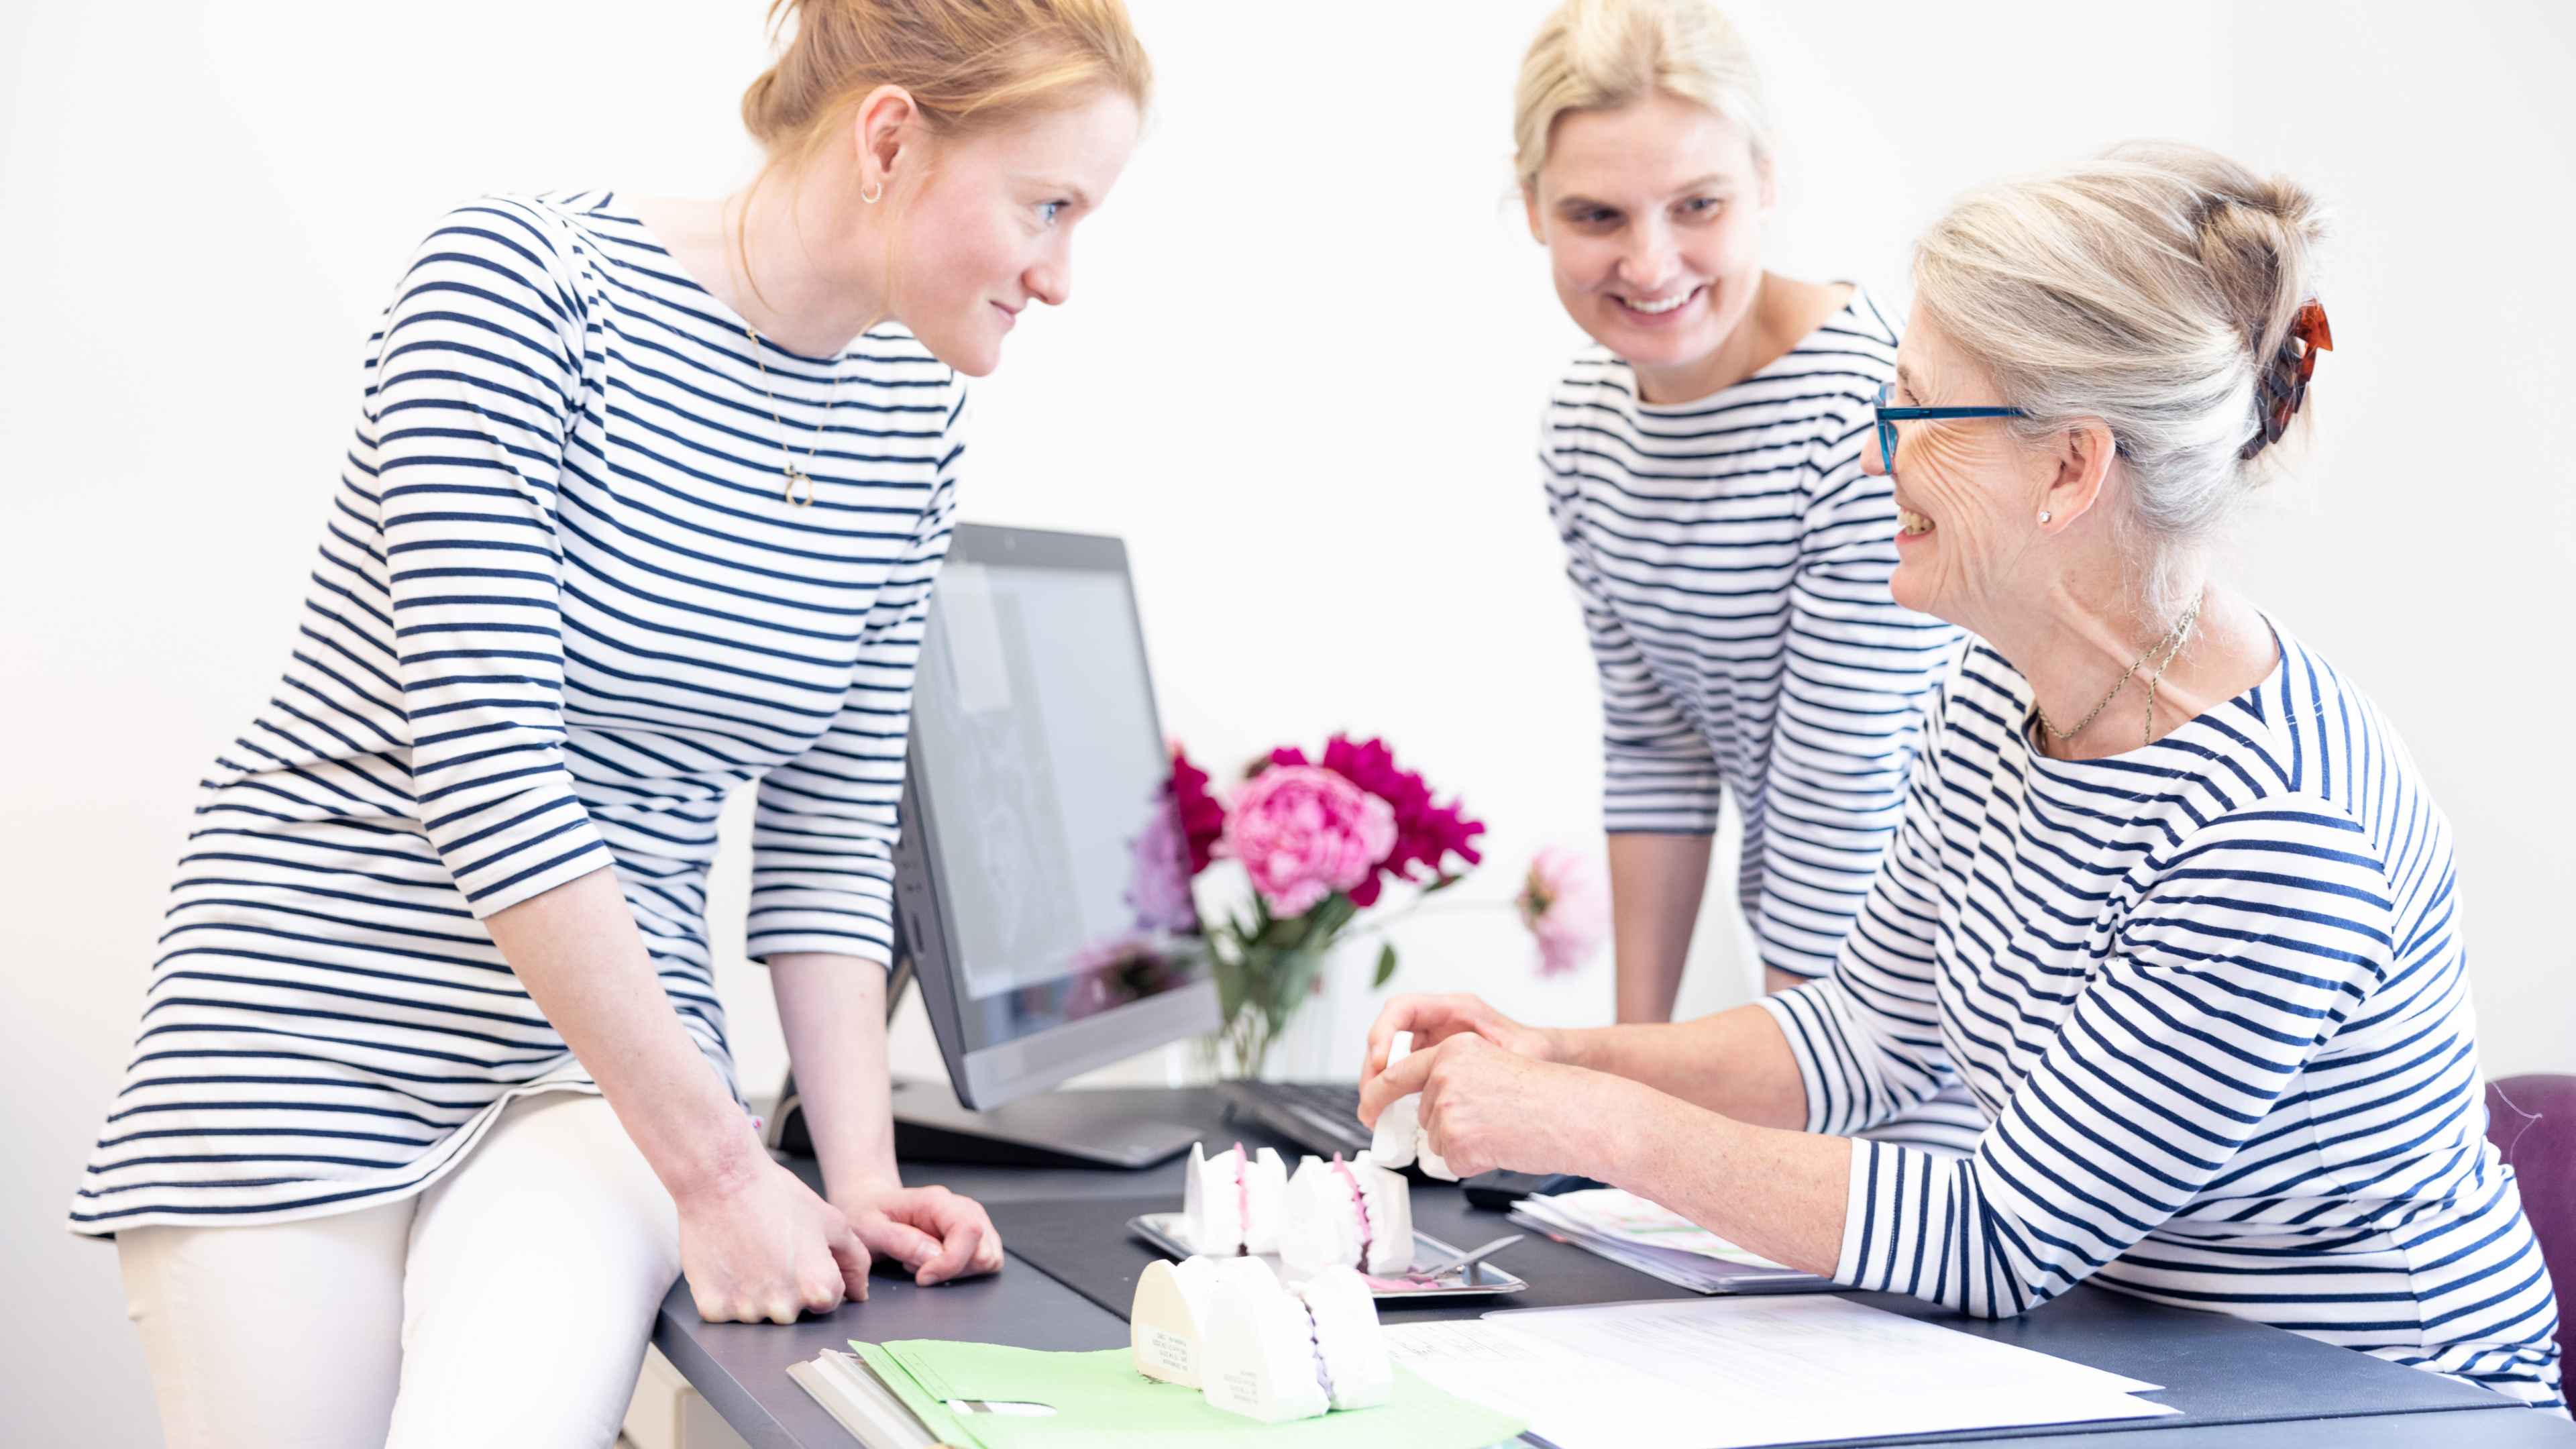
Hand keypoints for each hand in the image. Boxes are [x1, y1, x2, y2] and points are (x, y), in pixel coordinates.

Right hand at [677, 1155, 870, 1323]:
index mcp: (819, 1288)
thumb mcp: (831, 1221)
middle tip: (771, 1251)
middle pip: (794, 1311)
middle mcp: (785, 1308)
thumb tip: (859, 1294)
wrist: (719, 1180)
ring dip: (755, 1292)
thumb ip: (854, 1261)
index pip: (829, 1299)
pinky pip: (724, 1312)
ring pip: (759, 1313)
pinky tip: (726, 1263)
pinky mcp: (712, 1309)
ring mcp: (746, 1312)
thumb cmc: (775, 1196)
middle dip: (788, 1287)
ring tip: (748, 1253)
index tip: (798, 1253)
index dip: (816, 1272)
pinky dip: (724, 1293)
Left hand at [834, 1184, 1004, 1286]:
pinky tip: (937, 1265)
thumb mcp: (869, 1229)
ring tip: (926, 1264)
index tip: (923, 1278)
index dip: (951, 1263)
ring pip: (989, 1256)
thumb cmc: (866, 1214)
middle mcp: (961, 1207)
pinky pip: (985, 1260)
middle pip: (984, 1248)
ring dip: (960, 1271)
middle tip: (918, 1267)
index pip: (968, 1230)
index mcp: (936, 1201)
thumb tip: (933, 1258)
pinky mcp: (972, 1236)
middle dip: (954, 1270)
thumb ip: (900, 1242)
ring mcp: (970, 1221)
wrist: (867, 1205)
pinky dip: (964, 1271)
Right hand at [1359, 993, 1553, 1104]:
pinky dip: (1394, 1091)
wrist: (1548, 1059)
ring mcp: (1435, 1041)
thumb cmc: (1537, 1051)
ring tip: (1374, 1111)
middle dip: (1374, 1065)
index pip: (1404, 1009)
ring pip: (1392, 1054)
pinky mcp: (1435, 1061)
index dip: (1385, 1033)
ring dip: (1378, 1081)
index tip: (1383, 1063)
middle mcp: (1440, 1021)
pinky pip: (1405, 1071)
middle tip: (1370, 1099)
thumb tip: (1465, 1084)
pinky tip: (1392, 1113)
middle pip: (1389, 1033)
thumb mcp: (1519, 1054)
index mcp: (1457, 1009)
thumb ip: (1494, 1064)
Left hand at [1364, 1033, 1636, 1180]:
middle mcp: (1444, 1073)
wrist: (1576, 1114)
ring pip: (1438, 1141)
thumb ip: (1454, 1077)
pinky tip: (1503, 1145)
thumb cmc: (1545, 1095)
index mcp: (1453, 1049)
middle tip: (1490, 1123)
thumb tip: (1425, 1107)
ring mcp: (1448, 1107)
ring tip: (1503, 1130)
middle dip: (1449, 1127)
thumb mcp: (1491, 1067)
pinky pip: (1453, 1163)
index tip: (1367, 1110)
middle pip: (1425, 1115)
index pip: (1398, 1073)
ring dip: (1466, 1145)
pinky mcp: (1458, 1139)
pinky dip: (1476, 1162)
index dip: (1377, 1095)